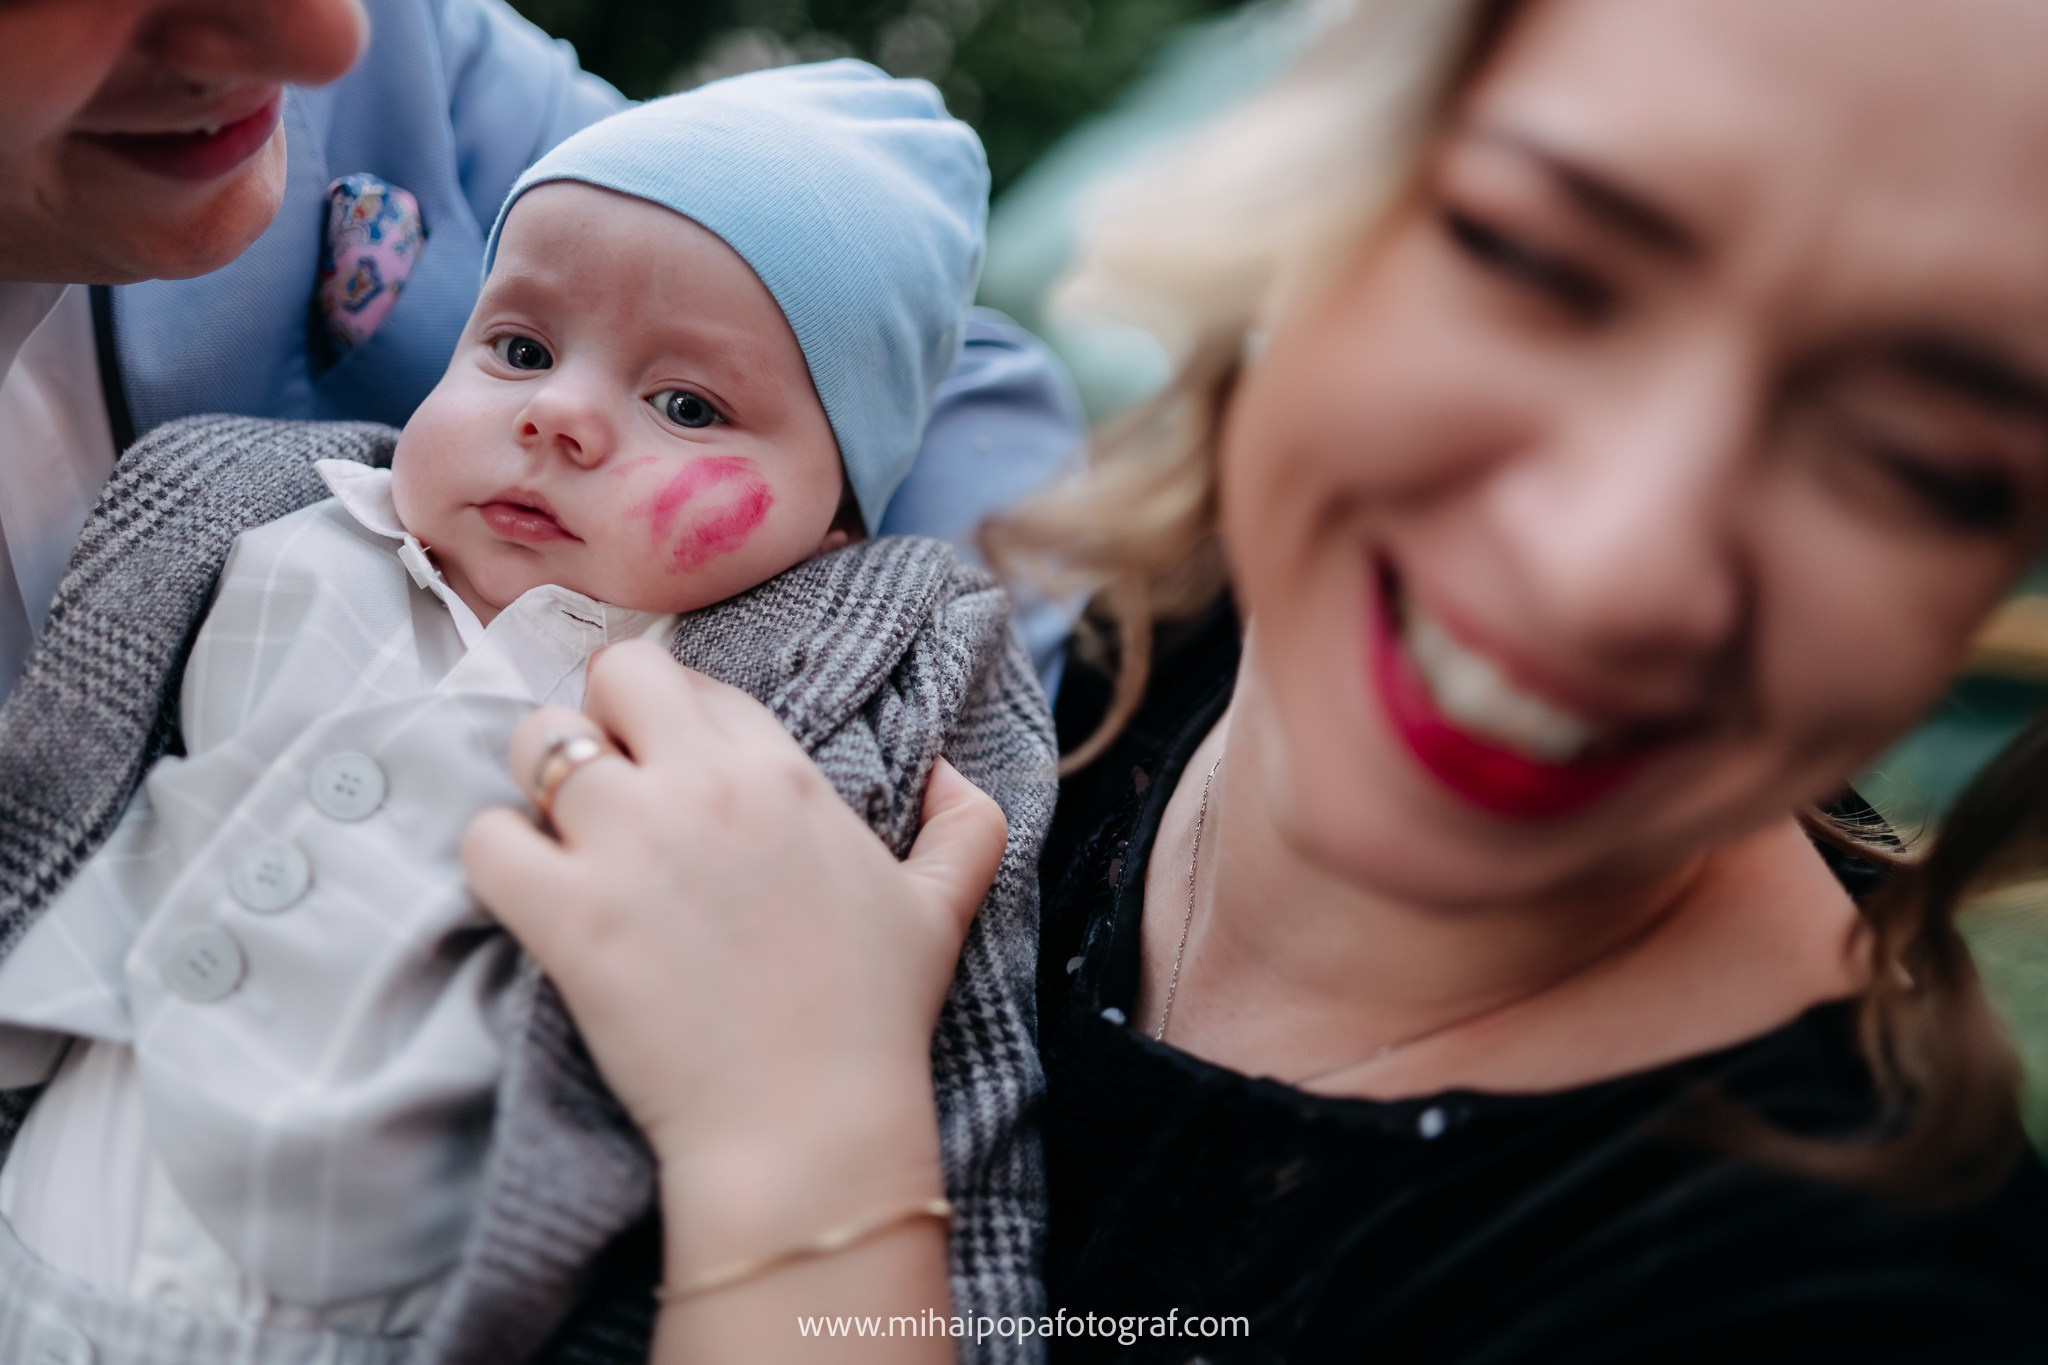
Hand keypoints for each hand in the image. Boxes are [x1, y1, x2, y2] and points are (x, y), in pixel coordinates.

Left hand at [462, 641, 1007, 1255]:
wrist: (807, 1126)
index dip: (681, 721)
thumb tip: (952, 774)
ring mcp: (629, 845)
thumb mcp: (941, 909)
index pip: (703, 687)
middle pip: (614, 674)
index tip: (676, 770)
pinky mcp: (567, 915)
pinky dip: (496, 856)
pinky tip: (530, 891)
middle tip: (607, 783)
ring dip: (538, 783)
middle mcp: (702, 787)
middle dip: (601, 716)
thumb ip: (966, 828)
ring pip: (537, 739)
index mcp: (782, 775)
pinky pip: (487, 838)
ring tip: (561, 838)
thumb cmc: (874, 1018)